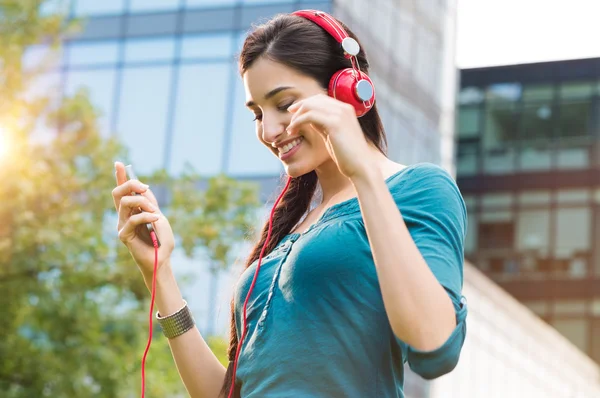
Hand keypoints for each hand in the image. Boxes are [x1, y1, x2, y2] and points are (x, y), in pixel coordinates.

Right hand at [112, 161, 174, 279]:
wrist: (162, 260)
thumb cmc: (162, 241)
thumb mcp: (159, 217)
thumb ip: (150, 204)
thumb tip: (142, 189)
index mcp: (132, 210)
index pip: (123, 191)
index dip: (120, 176)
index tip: (119, 163)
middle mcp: (124, 216)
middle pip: (118, 192)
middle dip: (131, 184)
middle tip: (146, 188)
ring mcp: (122, 225)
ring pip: (124, 202)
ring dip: (142, 202)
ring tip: (154, 211)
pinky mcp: (123, 235)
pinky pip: (132, 219)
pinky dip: (146, 216)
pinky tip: (156, 219)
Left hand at [287, 94, 373, 179]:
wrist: (361, 167)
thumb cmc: (348, 156)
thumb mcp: (333, 136)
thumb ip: (323, 125)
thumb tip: (309, 118)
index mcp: (345, 110)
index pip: (321, 99)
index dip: (305, 103)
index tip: (294, 112)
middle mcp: (344, 108)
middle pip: (315, 99)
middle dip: (299, 107)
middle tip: (289, 117)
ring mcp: (340, 114)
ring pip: (310, 106)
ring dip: (297, 116)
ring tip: (290, 128)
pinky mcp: (334, 123)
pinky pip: (309, 116)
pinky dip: (298, 122)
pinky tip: (293, 131)